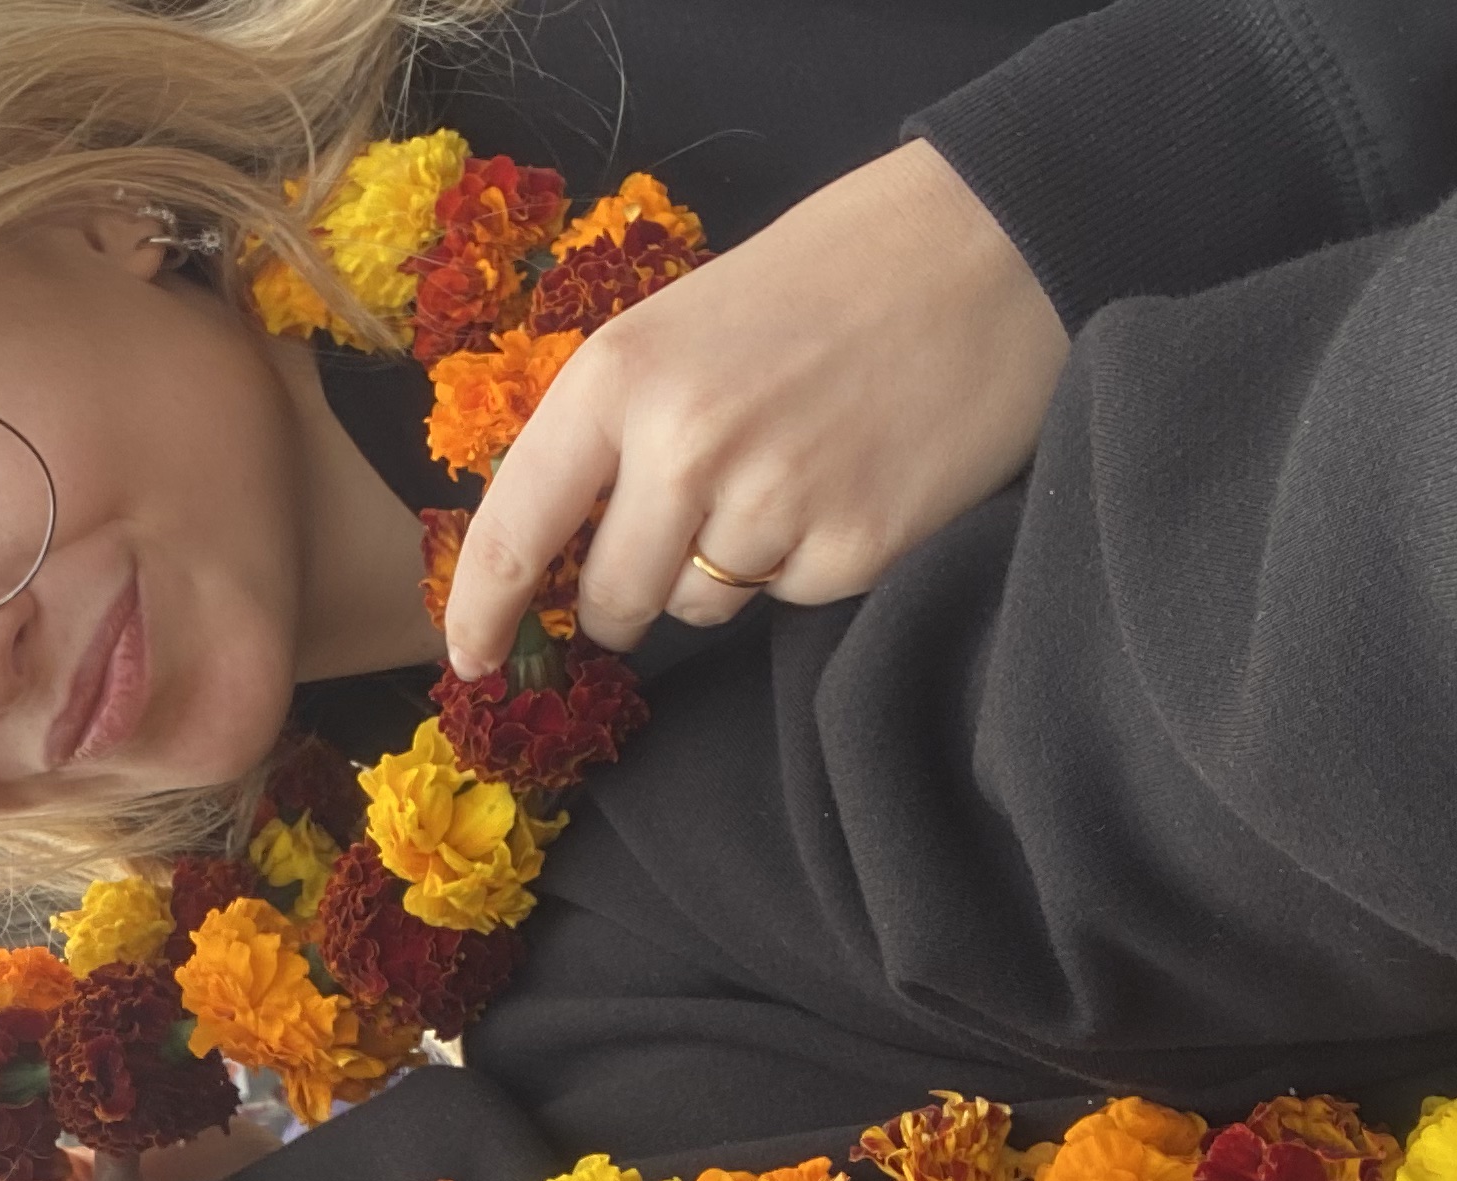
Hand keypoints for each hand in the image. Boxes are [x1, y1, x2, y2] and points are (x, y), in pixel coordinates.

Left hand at [444, 140, 1069, 667]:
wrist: (989, 245)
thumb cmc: (823, 280)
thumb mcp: (680, 326)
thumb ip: (610, 432)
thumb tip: (548, 550)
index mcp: (618, 378)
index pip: (515, 530)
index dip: (479, 612)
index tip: (468, 660)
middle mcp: (683, 445)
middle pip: (609, 601)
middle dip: (626, 598)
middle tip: (684, 532)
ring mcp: (772, 501)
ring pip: (699, 609)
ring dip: (725, 570)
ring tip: (789, 469)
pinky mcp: (854, 546)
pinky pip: (790, 599)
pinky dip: (809, 561)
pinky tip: (849, 480)